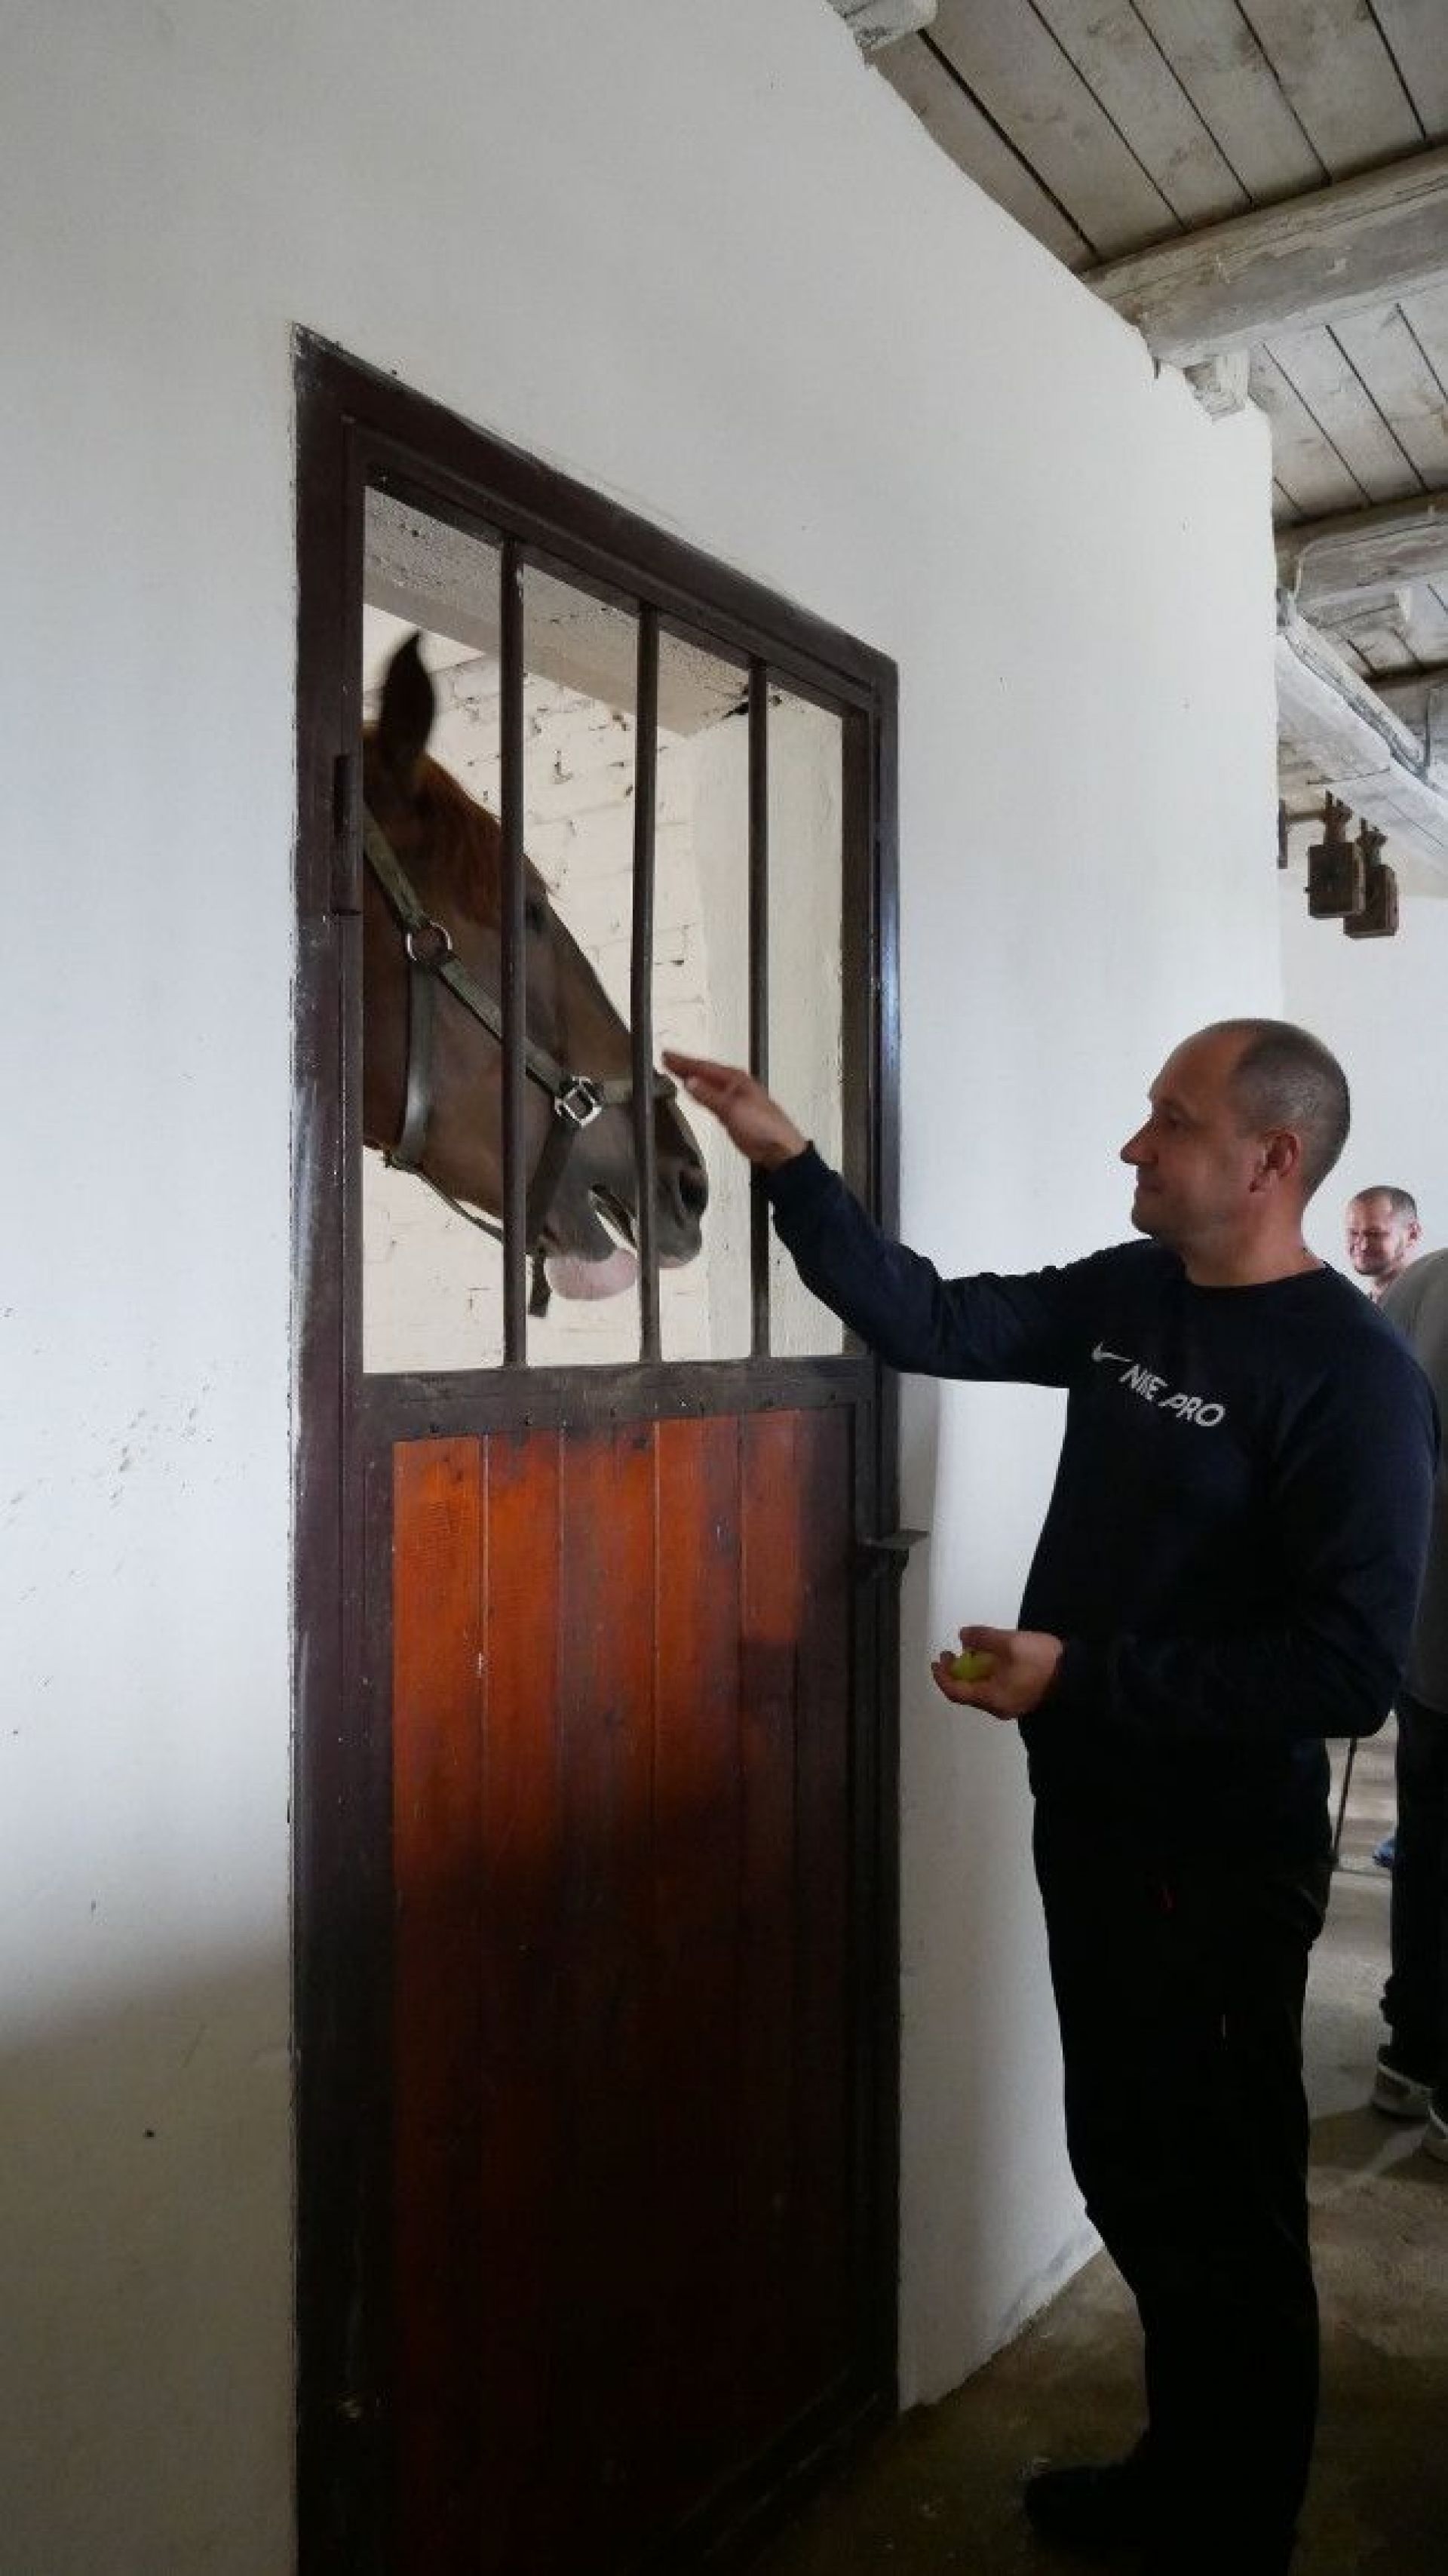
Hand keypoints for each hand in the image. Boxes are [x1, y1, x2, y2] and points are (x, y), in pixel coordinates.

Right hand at [662, 1052, 807, 1168]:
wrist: (779, 1149)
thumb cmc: (763, 1126)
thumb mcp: (731, 1108)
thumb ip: (708, 1095)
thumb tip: (689, 1082)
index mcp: (735, 1079)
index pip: (703, 1066)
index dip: (683, 1061)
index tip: (666, 1055)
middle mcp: (735, 1085)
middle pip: (705, 1072)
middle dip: (686, 1066)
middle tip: (667, 1059)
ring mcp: (734, 1099)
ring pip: (707, 1083)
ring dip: (692, 1078)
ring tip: (676, 1072)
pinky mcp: (733, 1114)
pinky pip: (711, 1097)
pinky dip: (700, 1093)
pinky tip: (695, 1093)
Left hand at [930, 1625, 1063, 1722]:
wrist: (1077, 1674)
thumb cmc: (1041, 1660)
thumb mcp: (1009, 1642)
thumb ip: (983, 1638)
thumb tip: (962, 1636)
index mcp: (992, 1699)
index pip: (957, 1692)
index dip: (942, 1676)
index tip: (937, 1659)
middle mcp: (999, 1707)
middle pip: (968, 1693)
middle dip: (956, 1673)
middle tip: (950, 1654)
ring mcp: (1011, 1704)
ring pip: (982, 1691)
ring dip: (971, 1673)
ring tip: (969, 1652)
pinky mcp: (1022, 1698)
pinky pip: (995, 1689)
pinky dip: (986, 1675)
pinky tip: (989, 1659)